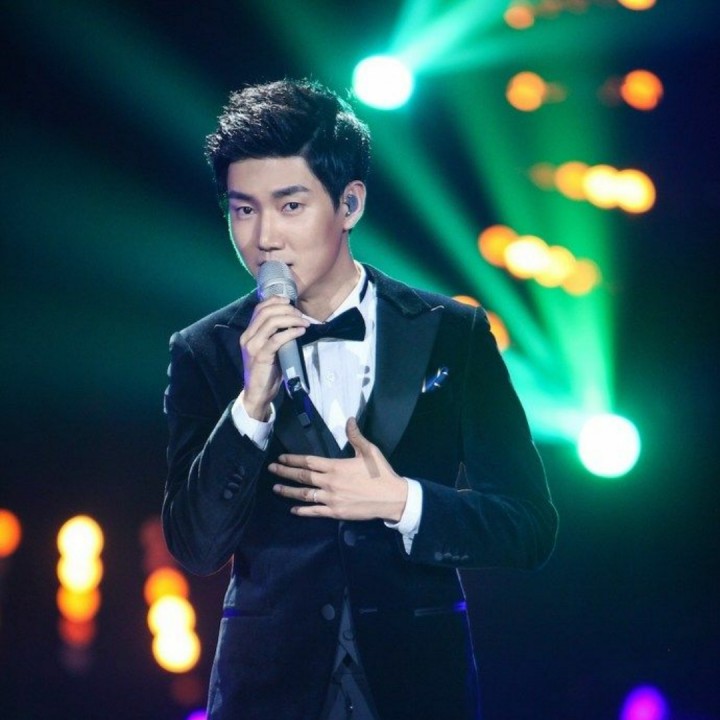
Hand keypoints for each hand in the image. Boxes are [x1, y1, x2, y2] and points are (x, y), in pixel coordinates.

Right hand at [239, 296, 308, 419]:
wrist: (257, 393)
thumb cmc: (267, 371)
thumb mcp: (270, 349)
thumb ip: (275, 335)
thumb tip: (294, 321)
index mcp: (248, 333)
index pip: (259, 308)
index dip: (275, 301)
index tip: (290, 302)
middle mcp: (247, 337)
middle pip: (266, 312)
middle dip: (286, 309)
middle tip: (300, 315)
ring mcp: (253, 346)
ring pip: (271, 322)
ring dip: (291, 319)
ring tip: (303, 323)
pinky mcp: (261, 356)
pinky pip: (276, 339)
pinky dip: (290, 332)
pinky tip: (300, 332)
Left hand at [270, 418, 407, 521]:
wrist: (392, 498)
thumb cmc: (381, 473)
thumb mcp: (369, 451)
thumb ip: (356, 436)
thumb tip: (350, 419)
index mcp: (336, 466)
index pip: (309, 461)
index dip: (293, 460)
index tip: (281, 458)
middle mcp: (330, 482)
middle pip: (302, 476)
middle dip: (285, 472)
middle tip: (271, 470)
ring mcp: (331, 498)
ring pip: (305, 494)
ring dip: (289, 491)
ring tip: (276, 488)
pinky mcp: (336, 512)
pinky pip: (315, 511)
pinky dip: (303, 511)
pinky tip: (293, 510)